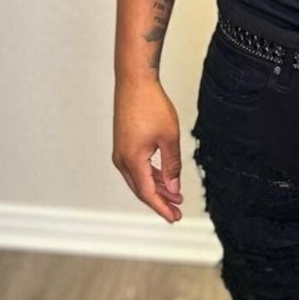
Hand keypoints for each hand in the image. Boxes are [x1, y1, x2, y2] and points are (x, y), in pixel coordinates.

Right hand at [112, 79, 183, 222]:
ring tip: (175, 194)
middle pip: (141, 189)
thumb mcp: (169, 137)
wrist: (134, 81)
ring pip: (139, 178)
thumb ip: (171, 165)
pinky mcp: (123, 143)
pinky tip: (163, 176)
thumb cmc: (151, 105)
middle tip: (177, 210)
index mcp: (132, 160)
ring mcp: (120, 151)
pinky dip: (150, 175)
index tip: (174, 218)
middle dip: (160, 200)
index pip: (148, 193)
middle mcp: (122, 159)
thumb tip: (174, 188)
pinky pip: (136, 167)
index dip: (162, 207)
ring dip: (156, 187)